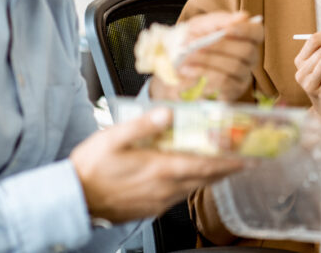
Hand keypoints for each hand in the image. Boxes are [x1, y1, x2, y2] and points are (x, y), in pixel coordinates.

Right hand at [71, 107, 243, 223]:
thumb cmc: (89, 168)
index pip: (204, 166)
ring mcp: (157, 201)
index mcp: (160, 169)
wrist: (72, 199)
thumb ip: (143, 125)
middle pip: (204, 179)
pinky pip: (178, 197)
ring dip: (210, 178)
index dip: (229, 162)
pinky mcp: (149, 208)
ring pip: (193, 189)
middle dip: (227, 169)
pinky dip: (192, 185)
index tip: (248, 158)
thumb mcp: (113, 138)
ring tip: (224, 166)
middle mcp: (163, 188)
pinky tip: (190, 177)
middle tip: (245, 161)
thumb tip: (167, 113)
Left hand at [149, 11, 263, 101]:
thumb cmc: (193, 40)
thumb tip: (243, 16)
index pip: (257, 33)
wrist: (173, 63)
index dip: (245, 30)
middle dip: (219, 47)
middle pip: (246, 51)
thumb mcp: (201, 25)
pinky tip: (189, 71)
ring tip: (187, 57)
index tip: (226, 30)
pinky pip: (224, 84)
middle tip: (196, 45)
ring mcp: (243, 76)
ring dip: (208, 61)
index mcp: (245, 38)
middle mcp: (249, 58)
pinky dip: (204, 75)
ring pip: (234, 67)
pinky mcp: (232, 92)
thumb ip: (220, 20)